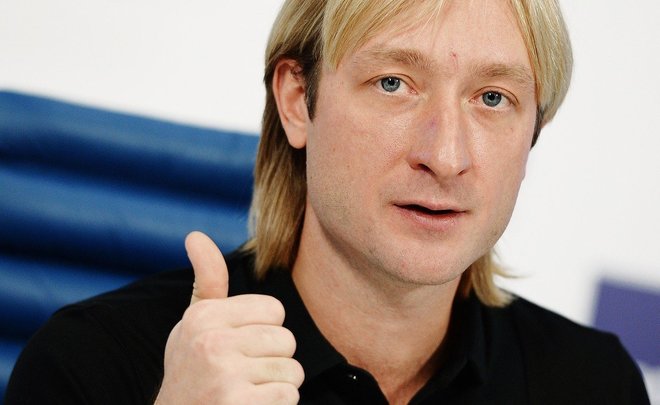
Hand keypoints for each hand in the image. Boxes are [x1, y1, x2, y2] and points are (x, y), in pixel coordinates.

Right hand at [155, 231, 303, 403]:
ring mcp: (225, 375)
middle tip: (246, 373)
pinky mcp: (239, 404)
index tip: (242, 345)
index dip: (266, 330)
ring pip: (292, 370)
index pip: (275, 309)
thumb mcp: (193, 322)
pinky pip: (288, 396)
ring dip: (278, 385)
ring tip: (249, 390)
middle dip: (274, 360)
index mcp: (205, 317)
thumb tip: (196, 235)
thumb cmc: (191, 368)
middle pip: (286, 340)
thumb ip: (207, 280)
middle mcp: (212, 342)